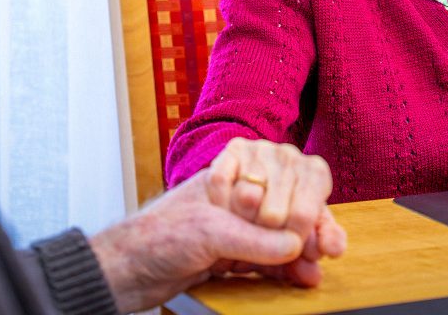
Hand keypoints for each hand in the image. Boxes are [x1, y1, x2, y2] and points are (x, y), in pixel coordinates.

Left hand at [89, 168, 307, 313]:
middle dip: (308, 228)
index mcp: (231, 172)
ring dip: (302, 251)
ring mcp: (236, 225)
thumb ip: (254, 238)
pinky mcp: (233, 255)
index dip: (303, 201)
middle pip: (287, 205)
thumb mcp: (210, 231)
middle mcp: (237, 194)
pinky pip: (269, 259)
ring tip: (318, 267)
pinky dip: (287, 268)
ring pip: (281, 234)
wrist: (123, 272)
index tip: (314, 229)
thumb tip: (295, 244)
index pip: (281, 176)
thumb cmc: (158, 236)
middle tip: (324, 248)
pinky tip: (304, 276)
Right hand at [207, 137, 346, 280]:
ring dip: (239, 220)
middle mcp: (291, 155)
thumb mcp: (291, 245)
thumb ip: (312, 251)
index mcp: (315, 174)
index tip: (286, 246)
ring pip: (246, 197)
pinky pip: (221, 182)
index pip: (302, 218)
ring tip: (243, 222)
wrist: (229, 209)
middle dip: (263, 236)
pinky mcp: (235, 147)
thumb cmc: (269, 228)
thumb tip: (333, 249)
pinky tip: (224, 208)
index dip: (291, 242)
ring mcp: (262, 148)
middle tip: (260, 235)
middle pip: (273, 214)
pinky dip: (220, 203)